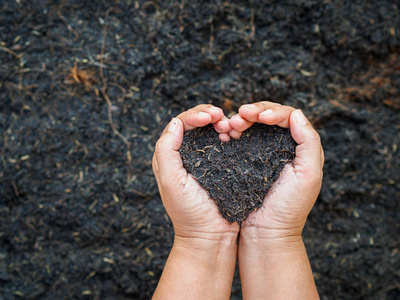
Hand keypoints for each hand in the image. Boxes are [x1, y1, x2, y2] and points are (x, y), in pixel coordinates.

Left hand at [152, 105, 239, 244]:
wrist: (210, 236)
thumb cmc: (188, 212)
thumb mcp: (172, 181)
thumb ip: (167, 150)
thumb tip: (175, 122)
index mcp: (169, 156)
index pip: (179, 124)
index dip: (195, 115)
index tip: (211, 116)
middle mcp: (184, 154)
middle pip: (195, 123)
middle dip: (208, 115)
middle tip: (221, 117)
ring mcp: (203, 159)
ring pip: (210, 130)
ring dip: (219, 123)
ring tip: (229, 127)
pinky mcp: (220, 166)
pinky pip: (223, 143)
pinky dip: (229, 135)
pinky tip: (235, 136)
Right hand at [229, 102, 323, 241]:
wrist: (265, 232)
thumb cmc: (289, 207)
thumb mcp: (308, 175)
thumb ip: (309, 142)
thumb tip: (296, 113)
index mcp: (299, 147)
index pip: (288, 117)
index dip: (272, 111)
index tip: (259, 117)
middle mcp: (282, 146)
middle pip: (268, 116)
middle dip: (254, 111)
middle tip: (240, 116)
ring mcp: (262, 152)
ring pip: (253, 125)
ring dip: (242, 119)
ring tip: (232, 125)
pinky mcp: (245, 160)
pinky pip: (240, 138)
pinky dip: (233, 131)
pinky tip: (226, 133)